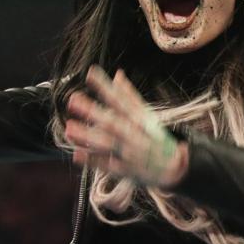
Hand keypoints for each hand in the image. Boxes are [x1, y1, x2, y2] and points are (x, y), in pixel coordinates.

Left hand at [63, 66, 188, 187]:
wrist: (175, 168)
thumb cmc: (156, 138)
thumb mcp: (147, 115)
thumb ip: (130, 95)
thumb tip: (117, 74)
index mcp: (139, 119)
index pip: (121, 100)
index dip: (105, 87)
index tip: (90, 74)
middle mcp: (134, 134)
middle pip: (112, 121)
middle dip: (92, 111)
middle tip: (73, 99)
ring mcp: (130, 153)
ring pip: (107, 144)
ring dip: (88, 137)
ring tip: (69, 128)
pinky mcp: (126, 170)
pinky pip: (108, 165)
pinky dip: (93, 161)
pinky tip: (77, 154)